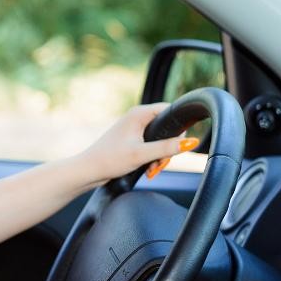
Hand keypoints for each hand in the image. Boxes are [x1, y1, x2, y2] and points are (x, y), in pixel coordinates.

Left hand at [79, 103, 198, 183]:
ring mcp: (134, 128)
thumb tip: (191, 142)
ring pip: (160, 139)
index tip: (177, 146)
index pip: (170, 110)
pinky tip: (149, 168)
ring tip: (153, 169)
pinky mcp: (132, 139)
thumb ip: (167, 148)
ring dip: (160, 156)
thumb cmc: (110, 160)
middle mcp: (137, 117)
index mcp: (139, 114)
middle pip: (166, 128)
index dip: (178, 128)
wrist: (89, 170)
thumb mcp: (142, 154)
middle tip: (161, 163)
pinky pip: (151, 145)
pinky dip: (153, 157)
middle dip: (168, 148)